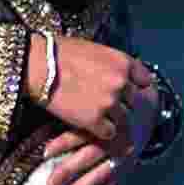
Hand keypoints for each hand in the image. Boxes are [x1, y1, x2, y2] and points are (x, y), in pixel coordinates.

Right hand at [29, 32, 155, 141]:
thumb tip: (120, 74)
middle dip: (127, 107)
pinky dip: (102, 133)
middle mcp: (121, 83)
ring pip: (124, 120)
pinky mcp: (95, 120)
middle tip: (118, 112)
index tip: (131, 94)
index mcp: (123, 63)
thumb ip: (113, 64)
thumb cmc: (60, 53)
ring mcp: (109, 103)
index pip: (145, 81)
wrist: (38, 65)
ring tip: (105, 121)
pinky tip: (93, 128)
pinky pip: (109, 133)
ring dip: (115, 122)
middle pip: (136, 103)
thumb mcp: (95, 50)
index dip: (138, 89)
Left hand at [42, 80, 159, 184]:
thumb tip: (51, 115)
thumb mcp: (100, 101)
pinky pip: (113, 183)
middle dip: (67, 171)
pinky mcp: (128, 165)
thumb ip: (79, 110)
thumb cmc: (113, 106)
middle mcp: (116, 139)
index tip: (45, 153)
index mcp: (106, 121)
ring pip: (100, 174)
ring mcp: (124, 155)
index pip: (81, 133)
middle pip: (89, 156)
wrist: (148, 108)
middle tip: (49, 184)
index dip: (62, 143)